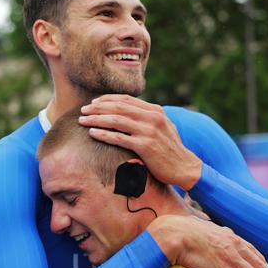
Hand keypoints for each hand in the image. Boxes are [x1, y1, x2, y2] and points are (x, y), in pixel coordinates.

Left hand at [79, 95, 201, 189]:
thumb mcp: (162, 127)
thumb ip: (147, 118)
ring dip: (96, 119)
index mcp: (155, 110)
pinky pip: (118, 138)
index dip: (107, 99)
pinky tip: (92, 133)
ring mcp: (148, 131)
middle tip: (83, 111)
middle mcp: (152, 118)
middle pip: (118, 107)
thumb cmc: (170, 149)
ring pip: (115, 120)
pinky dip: (103, 134)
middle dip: (97, 108)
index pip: (126, 99)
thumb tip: (128, 112)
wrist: (184, 168)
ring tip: (83, 121)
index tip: (93, 103)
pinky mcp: (144, 146)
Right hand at [147, 214, 267, 267]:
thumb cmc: (185, 229)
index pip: (254, 252)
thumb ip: (212, 230)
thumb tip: (209, 226)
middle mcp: (235, 248)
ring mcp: (230, 259)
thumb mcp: (205, 226)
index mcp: (231, 237)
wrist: (176, 234)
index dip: (263, 263)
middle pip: (259, 266)